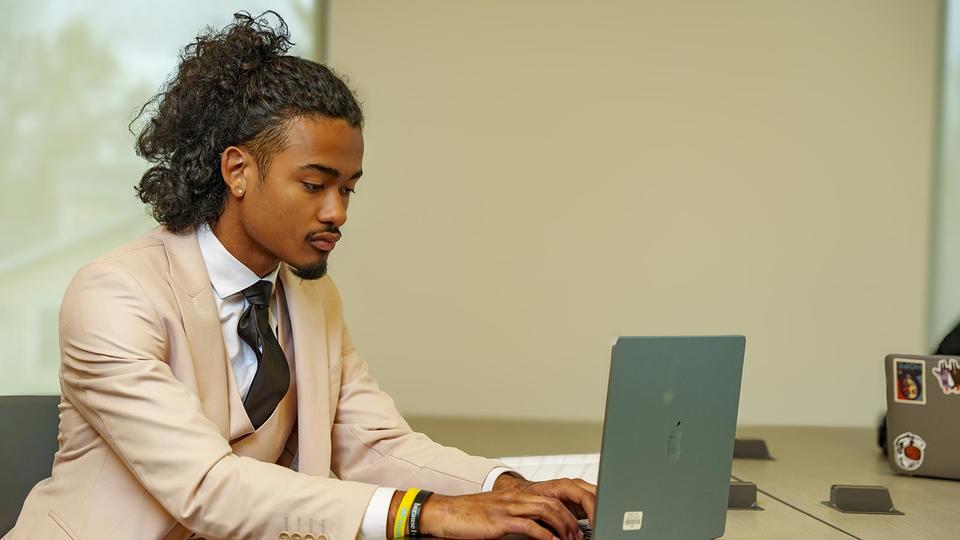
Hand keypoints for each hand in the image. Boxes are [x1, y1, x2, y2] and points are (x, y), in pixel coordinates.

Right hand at [417, 476, 595, 539]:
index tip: (576, 526)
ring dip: (563, 527)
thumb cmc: (468, 516)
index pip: (550, 498)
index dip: (567, 511)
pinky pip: (530, 527)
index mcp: (516, 496)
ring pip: (546, 511)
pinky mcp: (500, 521)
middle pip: (553, 503)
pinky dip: (546, 537)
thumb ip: (515, 518)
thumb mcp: (496, 514)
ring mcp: (508, 508)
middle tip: (578, 536)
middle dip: (570, 520)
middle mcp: (515, 498)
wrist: (444, 512)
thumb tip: (534, 531)